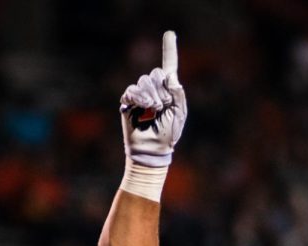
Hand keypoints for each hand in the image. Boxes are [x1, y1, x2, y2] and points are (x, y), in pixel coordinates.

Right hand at [121, 31, 186, 166]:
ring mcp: (140, 95)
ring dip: (152, 96)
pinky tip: (144, 108)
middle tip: (163, 107)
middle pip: (156, 73)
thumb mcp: (180, 114)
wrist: (153, 149)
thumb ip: (178, 94)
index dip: (169, 49)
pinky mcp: (128, 102)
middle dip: (162, 90)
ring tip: (154, 110)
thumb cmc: (168, 134)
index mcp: (168, 90)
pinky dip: (139, 97)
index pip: (168, 66)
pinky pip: (132, 91)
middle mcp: (154, 89)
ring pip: (144, 81)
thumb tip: (170, 77)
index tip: (169, 33)